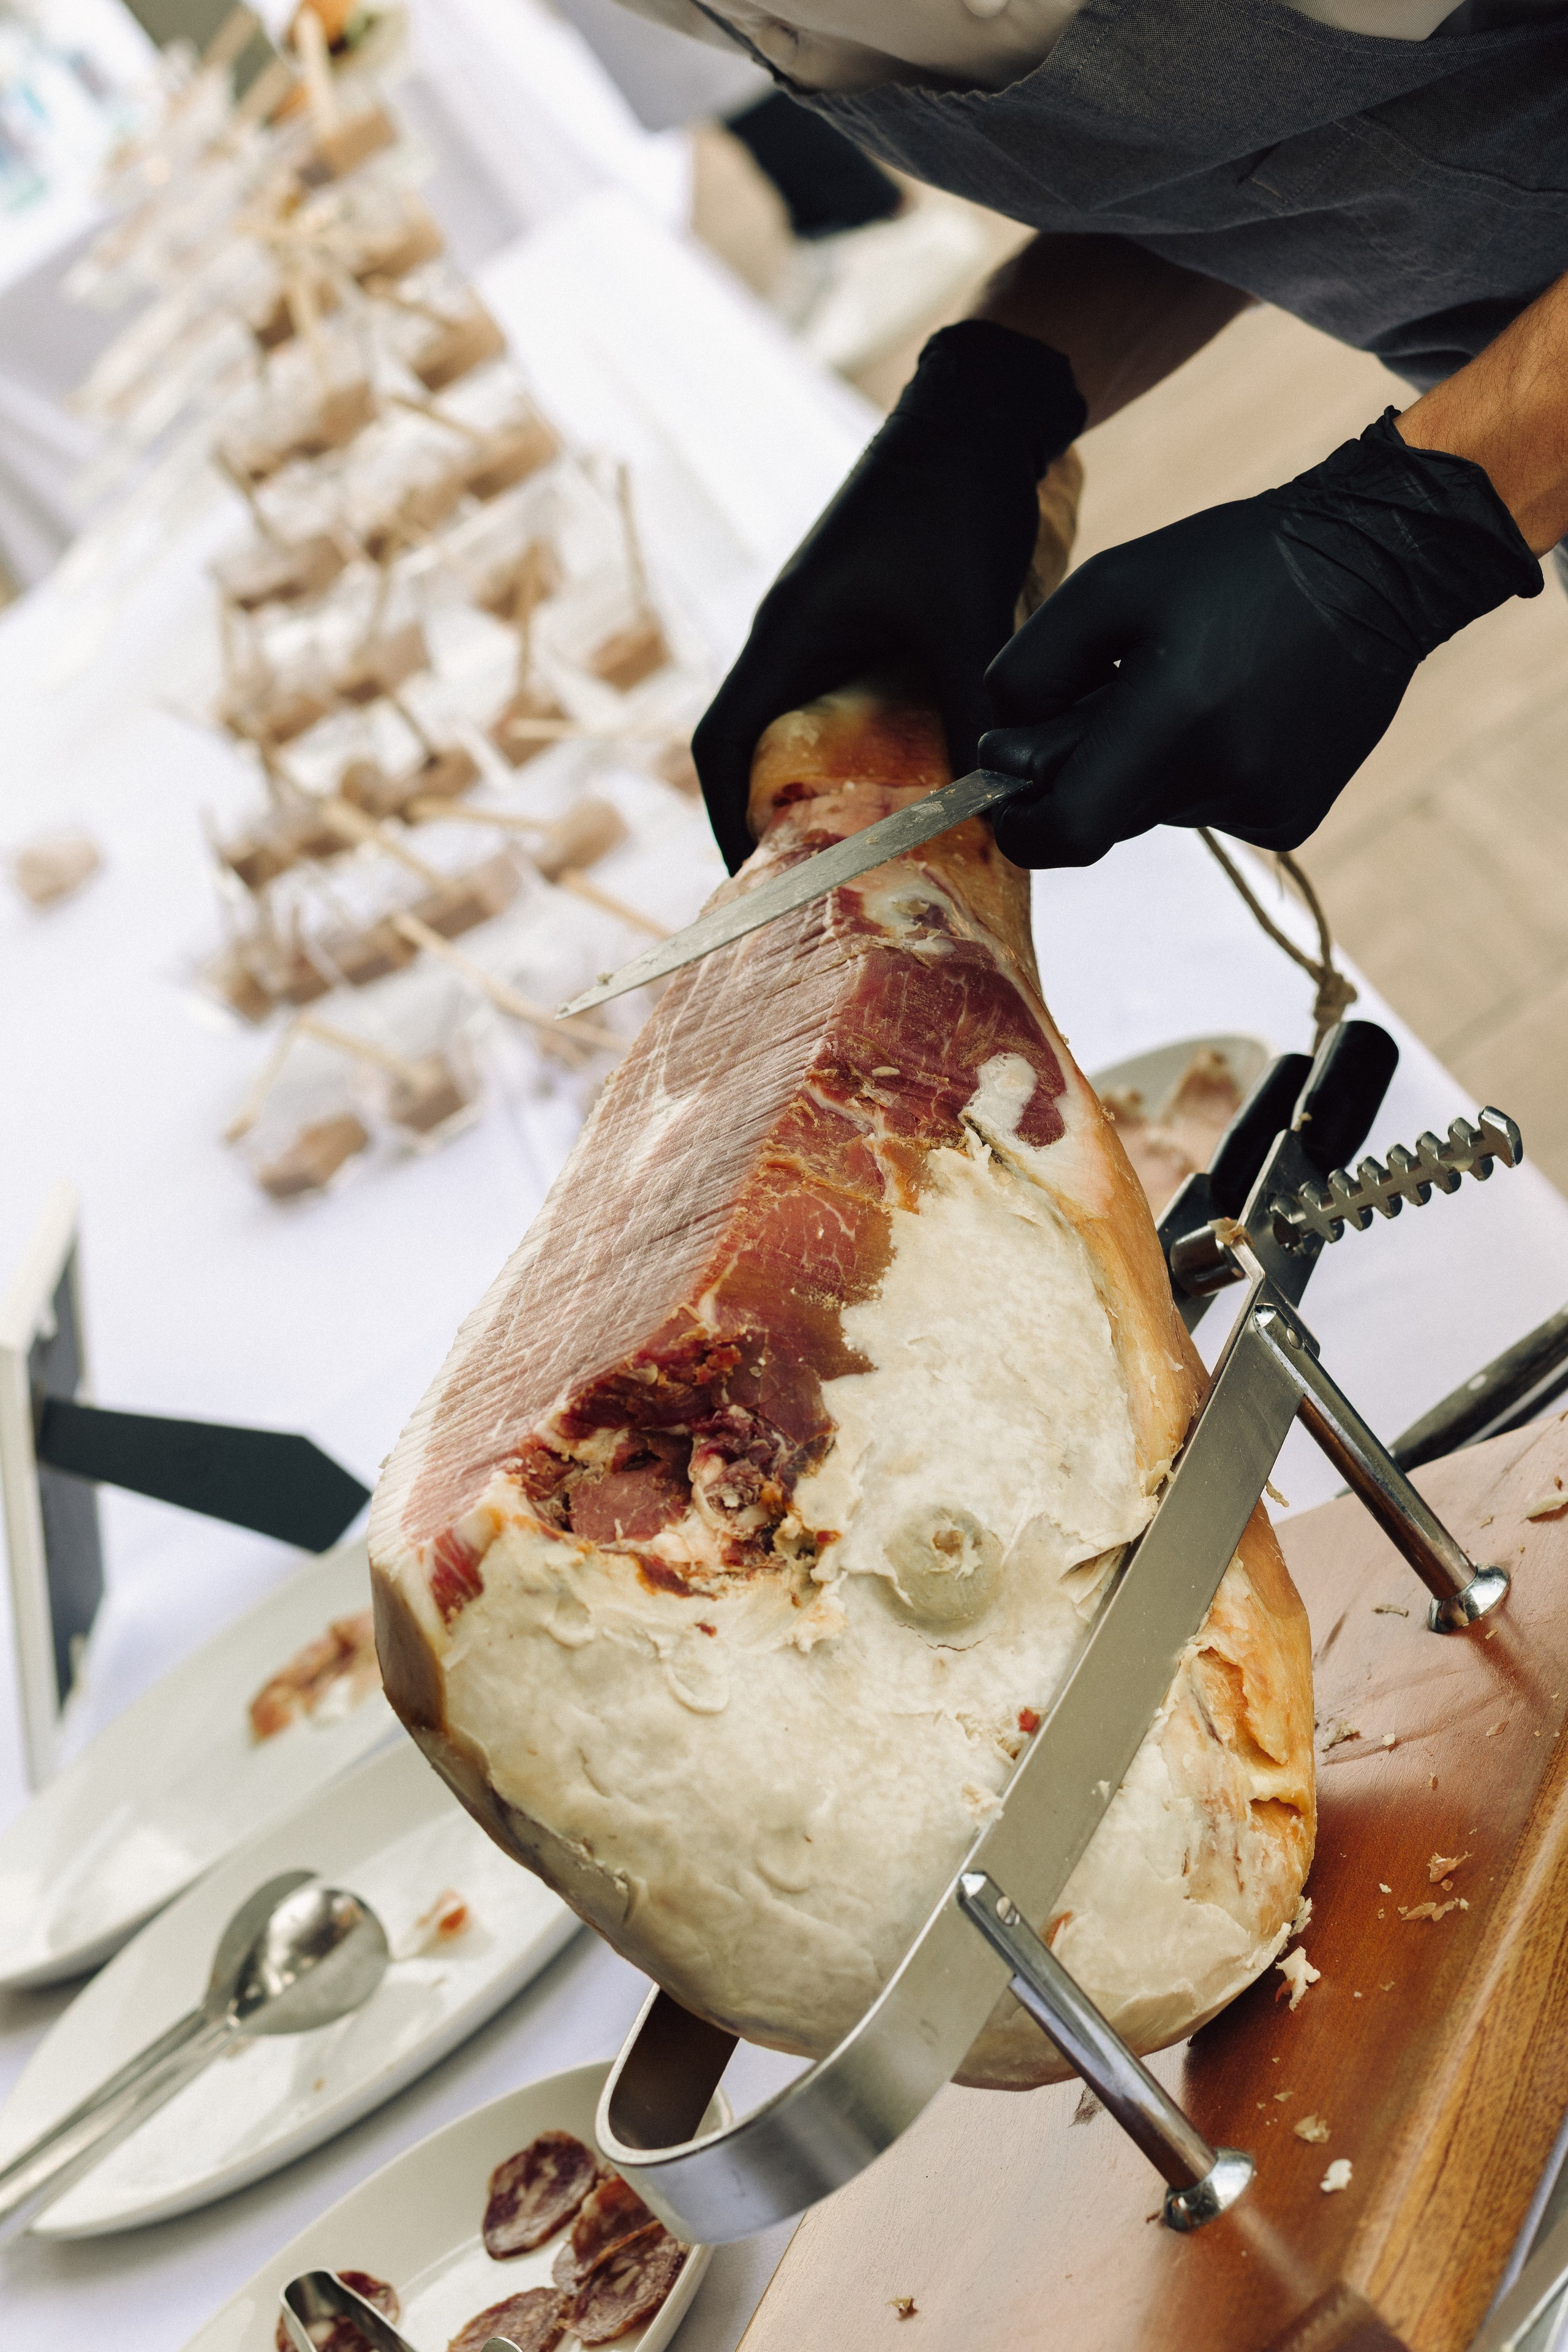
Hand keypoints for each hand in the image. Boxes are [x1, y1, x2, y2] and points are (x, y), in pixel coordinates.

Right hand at [692, 320, 1084, 871]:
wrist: (979, 412)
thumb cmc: (954, 502)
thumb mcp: (964, 615)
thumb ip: (970, 708)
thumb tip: (990, 804)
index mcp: (786, 638)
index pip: (723, 744)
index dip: (725, 816)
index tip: (753, 876)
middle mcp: (793, 638)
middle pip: (758, 748)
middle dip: (778, 816)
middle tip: (820, 884)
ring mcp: (828, 627)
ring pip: (807, 728)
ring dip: (826, 786)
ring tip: (867, 850)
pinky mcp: (868, 619)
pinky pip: (850, 703)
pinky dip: (869, 751)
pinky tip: (917, 784)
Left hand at [979, 411, 1541, 867]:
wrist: (1378, 565)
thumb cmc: (1235, 563)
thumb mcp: (1111, 584)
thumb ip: (1033, 668)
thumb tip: (1002, 746)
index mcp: (1174, 719)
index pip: (1068, 831)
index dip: (1022, 827)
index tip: (1003, 799)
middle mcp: (1224, 776)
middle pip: (1105, 813)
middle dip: (1083, 769)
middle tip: (1110, 692)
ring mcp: (1265, 806)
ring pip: (1155, 810)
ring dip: (1145, 764)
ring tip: (1192, 683)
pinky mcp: (1293, 815)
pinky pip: (1207, 809)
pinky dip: (1197, 771)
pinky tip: (1235, 709)